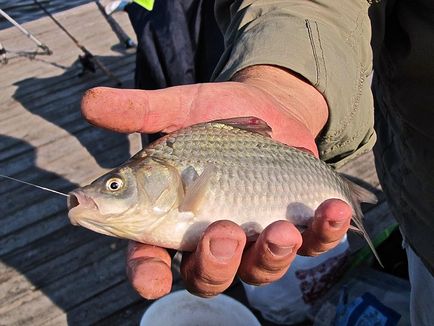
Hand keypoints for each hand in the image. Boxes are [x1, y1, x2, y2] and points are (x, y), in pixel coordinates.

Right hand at [81, 65, 352, 298]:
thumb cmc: (216, 116)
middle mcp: (212, 238)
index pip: (151, 257)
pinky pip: (311, 244)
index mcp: (174, 217)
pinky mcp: (296, 227)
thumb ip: (140, 112)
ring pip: (259, 270)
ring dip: (270, 256)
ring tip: (279, 228)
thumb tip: (88, 101)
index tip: (150, 278)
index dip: (147, 273)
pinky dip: (323, 232)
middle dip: (214, 264)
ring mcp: (256, 239)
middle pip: (207, 276)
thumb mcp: (181, 110)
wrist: (267, 109)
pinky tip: (332, 211)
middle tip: (221, 233)